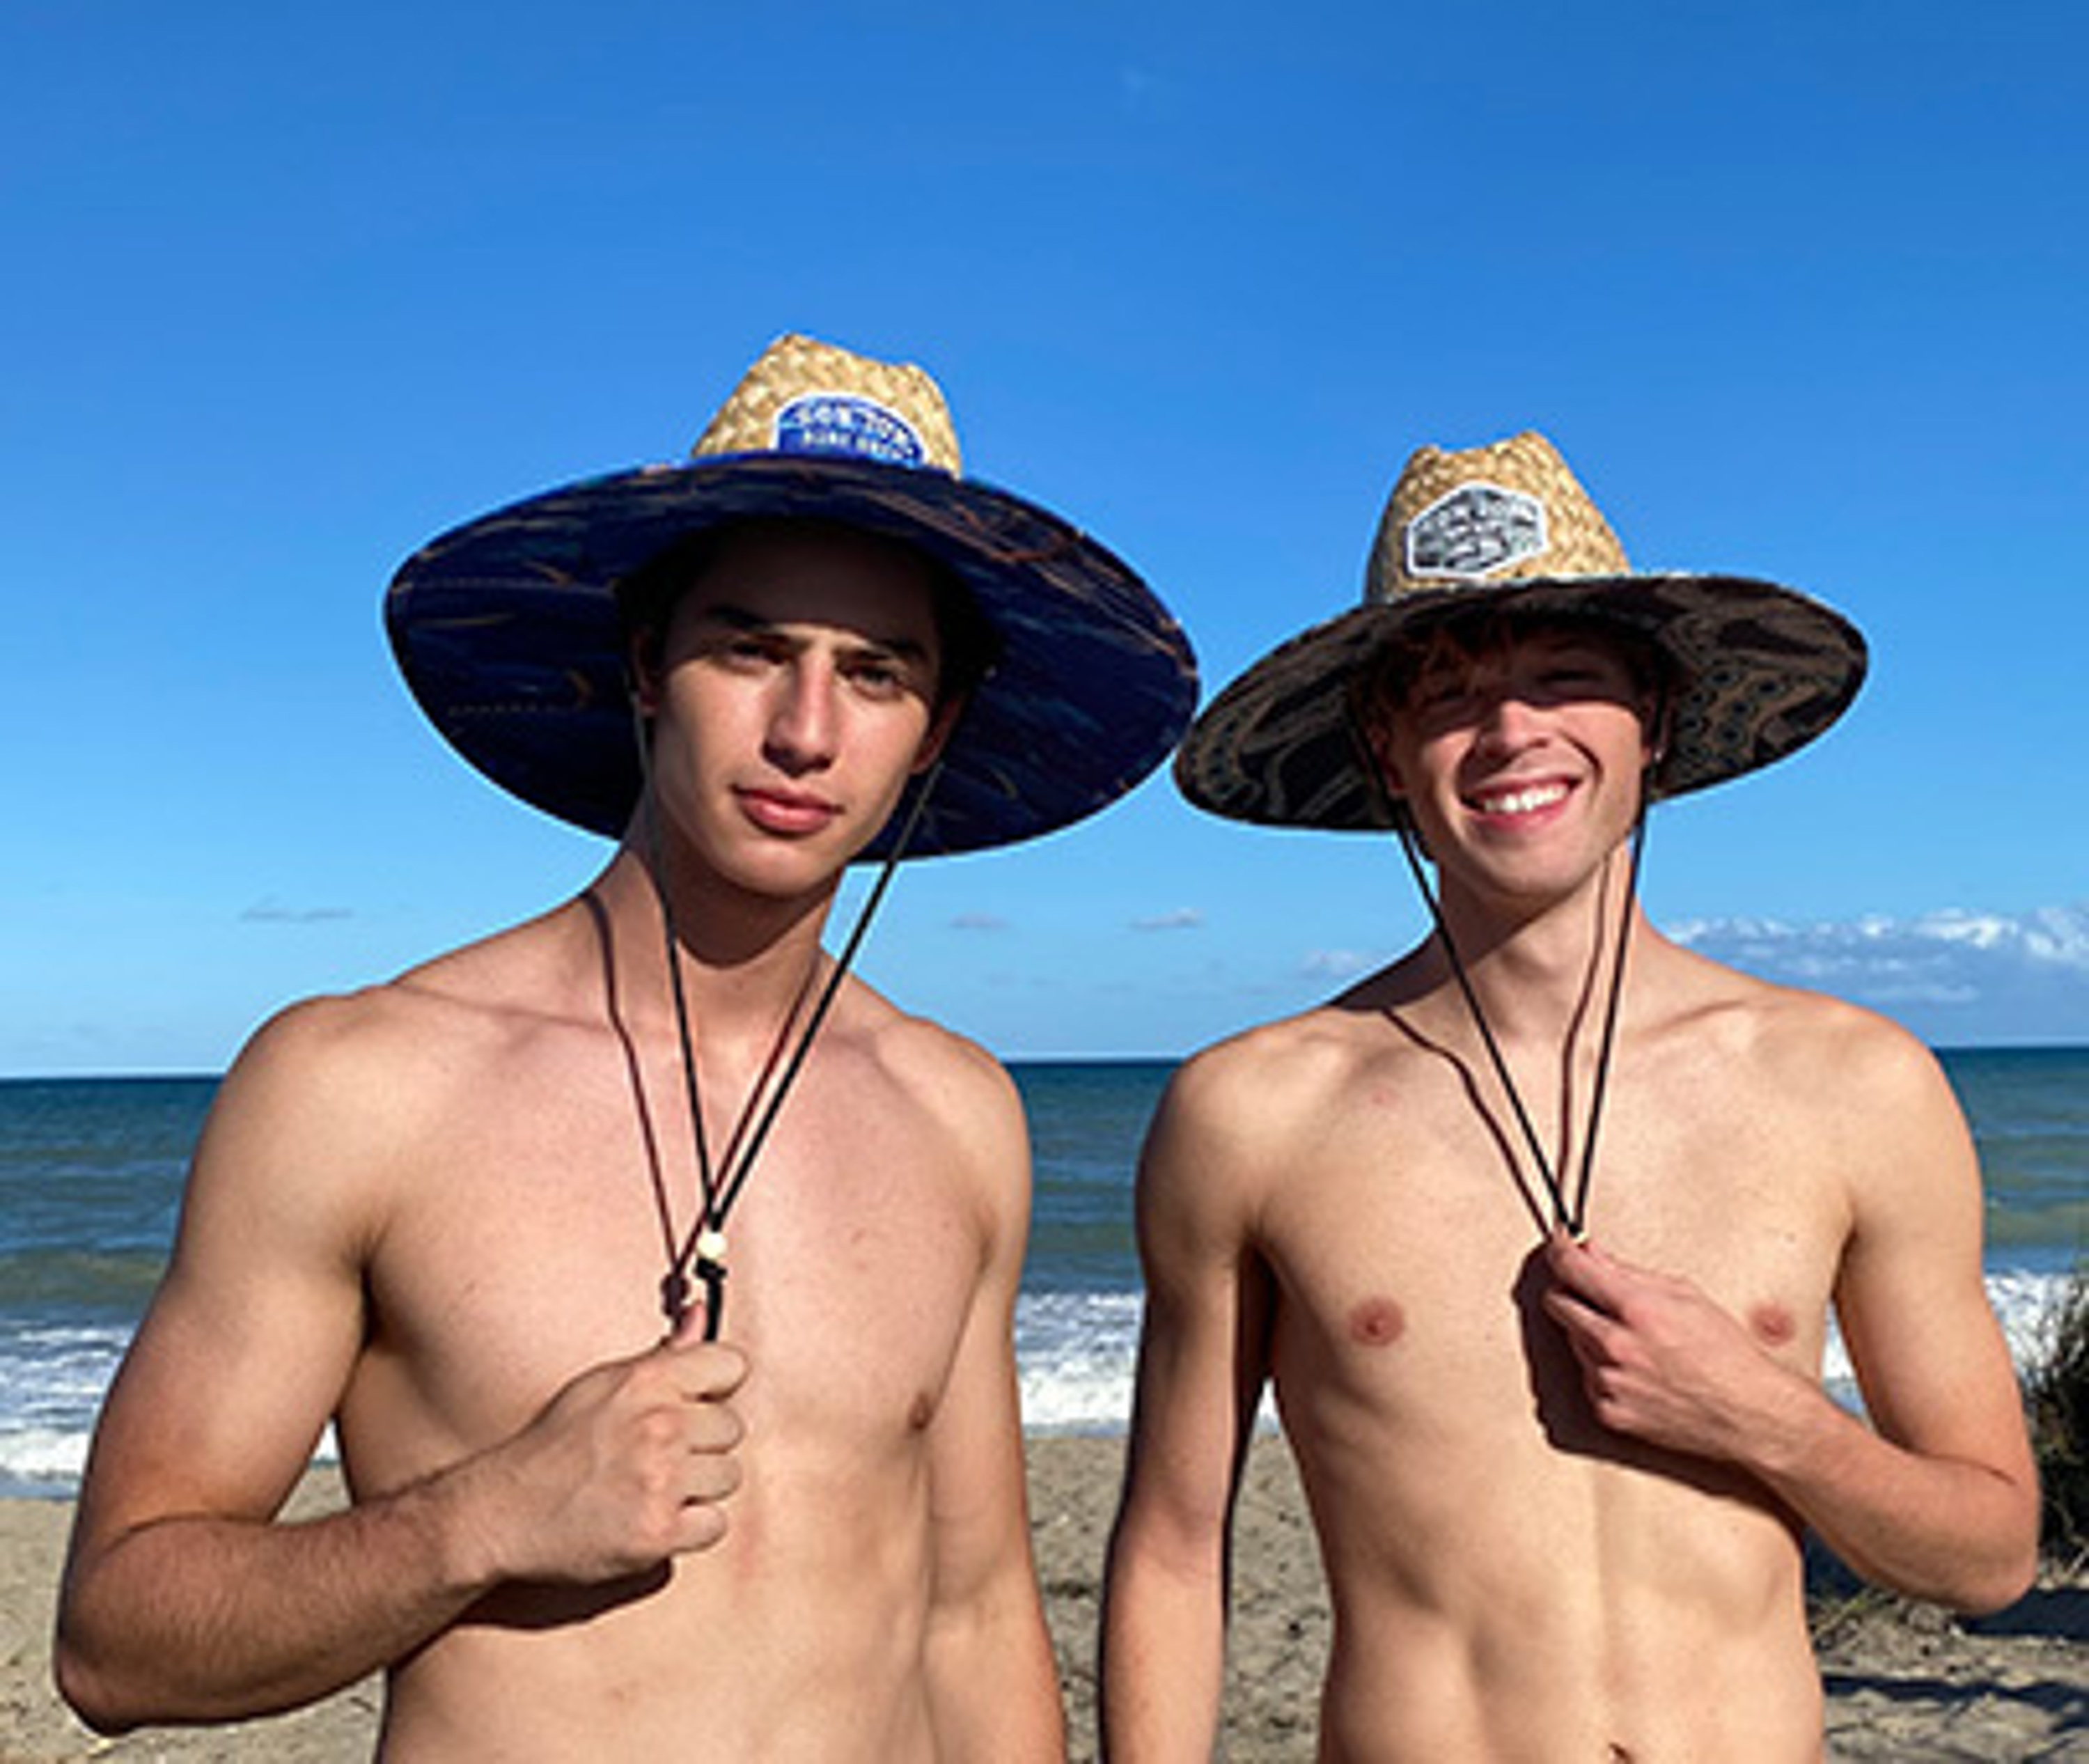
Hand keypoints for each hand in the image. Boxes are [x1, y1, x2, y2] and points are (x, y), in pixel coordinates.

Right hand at [465, 1320, 748, 1585]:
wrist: (504, 1511)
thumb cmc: (554, 1446)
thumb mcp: (603, 1384)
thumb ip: (664, 1352)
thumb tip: (699, 1312)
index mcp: (647, 1381)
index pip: (733, 1365)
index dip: (718, 1387)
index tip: (696, 1404)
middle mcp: (659, 1425)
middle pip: (733, 1427)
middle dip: (703, 1443)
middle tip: (661, 1455)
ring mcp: (661, 1480)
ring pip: (729, 1476)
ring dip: (699, 1487)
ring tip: (655, 1487)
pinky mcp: (659, 1532)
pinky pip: (714, 1524)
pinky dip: (690, 1528)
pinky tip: (655, 1517)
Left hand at [1540, 1232, 1799, 1464]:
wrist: (1749, 1414)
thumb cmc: (1728, 1355)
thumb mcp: (1686, 1295)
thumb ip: (1630, 1272)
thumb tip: (1593, 1254)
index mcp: (1636, 1310)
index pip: (1571, 1268)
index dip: (1560, 1252)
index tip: (1558, 1247)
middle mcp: (1616, 1346)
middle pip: (1558, 1305)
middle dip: (1571, 1293)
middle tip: (1594, 1293)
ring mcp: (1609, 1382)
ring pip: (1573, 1342)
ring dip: (1591, 1335)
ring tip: (1634, 1342)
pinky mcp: (1609, 1412)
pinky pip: (1587, 1380)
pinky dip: (1603, 1371)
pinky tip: (1636, 1371)